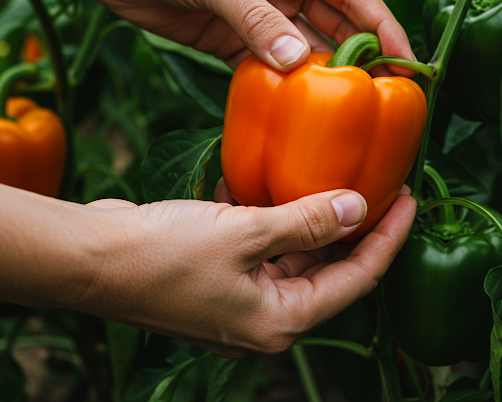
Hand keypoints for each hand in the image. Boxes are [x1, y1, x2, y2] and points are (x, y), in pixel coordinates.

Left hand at [0, 0, 413, 71]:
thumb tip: (300, 62)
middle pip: (333, 25)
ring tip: (343, 111)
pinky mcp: (232, 39)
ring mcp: (258, 15)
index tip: (405, 61)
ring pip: (301, 50)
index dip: (382, 26)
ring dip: (318, 78)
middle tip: (382, 97)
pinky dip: (278, 86)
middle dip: (358, 58)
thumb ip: (257, 20)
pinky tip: (293, 110)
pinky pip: (265, 67)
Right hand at [76, 185, 415, 357]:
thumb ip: (306, 222)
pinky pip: (264, 247)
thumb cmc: (163, 256)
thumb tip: (357, 207)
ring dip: (314, 222)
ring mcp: (241, 295)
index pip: (356, 279)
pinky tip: (281, 188)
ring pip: (296, 257)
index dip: (387, 239)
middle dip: (356, 229)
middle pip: (329, 270)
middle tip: (379, 187)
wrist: (93, 259)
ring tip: (338, 183)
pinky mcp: (221, 273)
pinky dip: (277, 220)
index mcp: (279, 319)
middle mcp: (264, 315)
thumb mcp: (245, 234)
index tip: (407, 200)